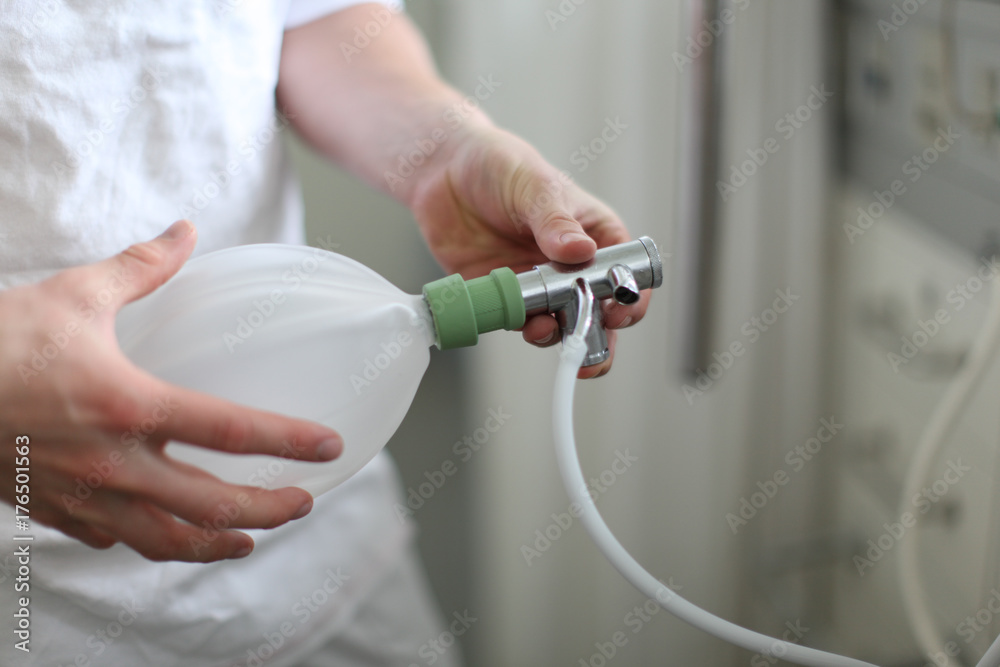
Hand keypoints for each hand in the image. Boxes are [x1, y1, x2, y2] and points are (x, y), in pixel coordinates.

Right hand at [0, 221, 343, 561]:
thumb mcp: (75, 295)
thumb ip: (140, 269)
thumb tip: (183, 233)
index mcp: (129, 405)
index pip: (231, 431)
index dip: (289, 441)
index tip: (329, 447)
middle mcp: (114, 463)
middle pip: (211, 505)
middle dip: (268, 509)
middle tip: (304, 502)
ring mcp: (82, 497)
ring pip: (165, 539)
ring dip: (215, 543)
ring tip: (247, 539)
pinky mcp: (52, 511)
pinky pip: (111, 539)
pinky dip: (147, 540)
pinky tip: (161, 533)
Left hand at [409, 124, 650, 377]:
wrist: (444, 170)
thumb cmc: (502, 165)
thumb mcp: (535, 186)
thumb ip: (556, 222)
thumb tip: (580, 251)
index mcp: (594, 234)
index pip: (626, 272)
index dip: (630, 296)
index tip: (619, 310)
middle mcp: (572, 265)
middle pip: (599, 309)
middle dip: (598, 332)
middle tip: (588, 343)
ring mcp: (540, 283)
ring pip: (561, 323)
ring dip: (559, 334)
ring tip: (546, 329)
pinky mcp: (507, 295)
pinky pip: (521, 321)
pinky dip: (524, 328)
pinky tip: (522, 323)